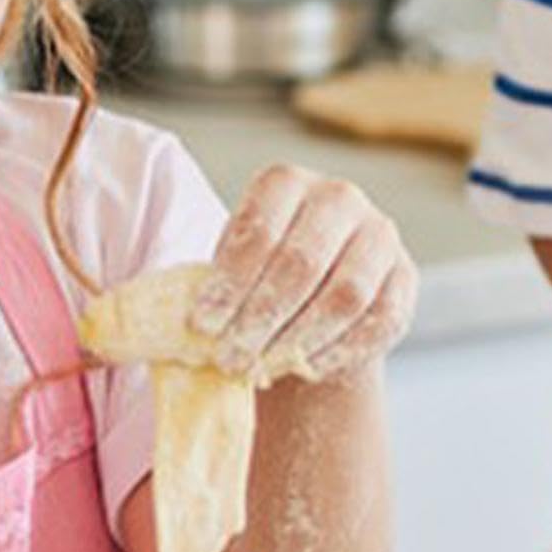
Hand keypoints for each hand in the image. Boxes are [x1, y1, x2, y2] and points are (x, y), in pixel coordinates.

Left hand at [188, 164, 417, 384]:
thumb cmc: (258, 283)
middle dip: (261, 317)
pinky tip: (306, 368)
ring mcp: (379, 235)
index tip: (201, 324)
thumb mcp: (229, 271)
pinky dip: (340, 350)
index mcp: (286, 183)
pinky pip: (380, 320)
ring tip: (264, 368)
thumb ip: (204, 288)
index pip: (260, 229)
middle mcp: (339, 198)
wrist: (316, 302)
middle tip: (230, 358)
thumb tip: (146, 329)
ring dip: (299, 339)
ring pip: (345, 294)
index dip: (229, 281)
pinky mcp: (405, 277)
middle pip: (302, 262)